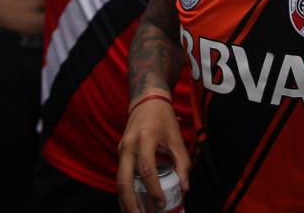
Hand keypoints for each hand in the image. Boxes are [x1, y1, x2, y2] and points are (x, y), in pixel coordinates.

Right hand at [117, 96, 189, 212]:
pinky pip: (120, 176)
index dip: (154, 190)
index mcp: (144, 140)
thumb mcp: (176, 138)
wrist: (146, 100)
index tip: (161, 203)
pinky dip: (124, 192)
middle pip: (124, 181)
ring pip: (119, 181)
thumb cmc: (163, 118)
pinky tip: (131, 203)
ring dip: (125, 201)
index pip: (147, 170)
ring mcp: (121, 150)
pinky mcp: (120, 153)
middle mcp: (129, 147)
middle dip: (131, 203)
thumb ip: (182, 163)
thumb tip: (185, 188)